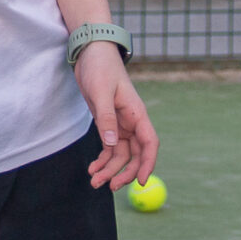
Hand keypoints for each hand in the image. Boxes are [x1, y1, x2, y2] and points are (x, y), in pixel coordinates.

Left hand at [73, 44, 157, 190]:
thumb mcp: (101, 92)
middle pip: (135, 154)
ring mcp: (120, 123)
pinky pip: (109, 147)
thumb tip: (111, 143)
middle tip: (109, 186)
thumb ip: (106, 118)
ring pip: (120, 154)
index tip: (141, 182)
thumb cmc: (100, 67)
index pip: (149, 143)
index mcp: (137, 113)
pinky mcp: (108, 123)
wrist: (90, 53)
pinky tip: (92, 168)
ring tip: (94, 182)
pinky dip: (102, 159)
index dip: (148, 163)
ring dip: (110, 169)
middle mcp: (131, 121)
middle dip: (124, 172)